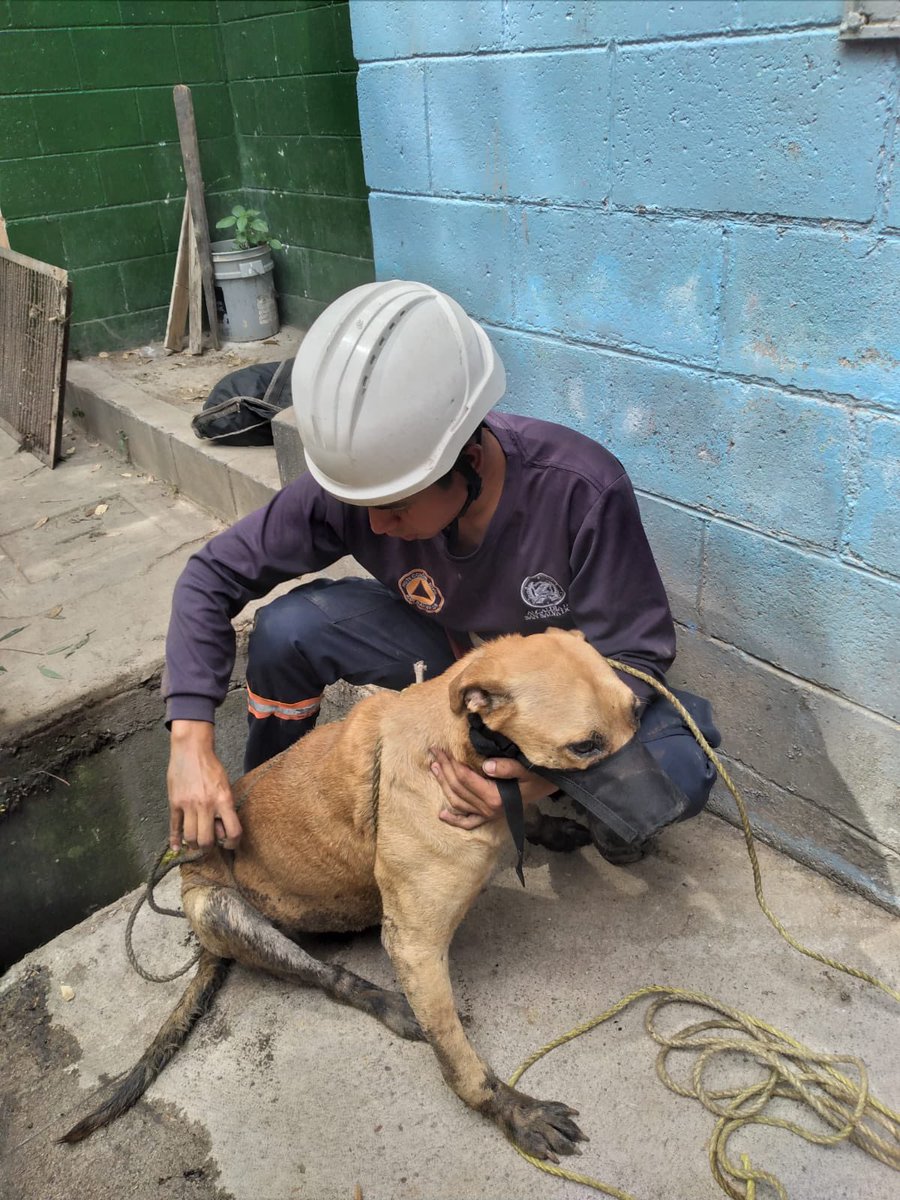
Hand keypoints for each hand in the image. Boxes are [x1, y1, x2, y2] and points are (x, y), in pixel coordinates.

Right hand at [167, 720, 241, 850]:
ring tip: (196, 843)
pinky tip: (176, 848)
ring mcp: (189, 805)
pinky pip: (174, 827)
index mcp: (224, 800)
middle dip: (208, 848)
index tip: (229, 844)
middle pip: (206, 840)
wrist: (192, 750)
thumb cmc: (212, 768)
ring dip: (193, 844)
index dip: (232, 843)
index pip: (233, 832)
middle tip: (209, 846)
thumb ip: (225, 808)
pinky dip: (174, 840)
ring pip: (190, 837)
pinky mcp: (175, 803)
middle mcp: (206, 805)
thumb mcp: (226, 786)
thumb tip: (222, 832)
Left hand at [431, 748, 557, 829]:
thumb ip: (508, 767)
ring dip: (443, 786)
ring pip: (458, 802)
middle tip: (434, 753)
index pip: (464, 778)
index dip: (450, 763)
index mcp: (495, 797)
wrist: (550, 788)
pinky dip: (455, 820)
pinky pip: (469, 822)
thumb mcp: (527, 769)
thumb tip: (486, 765)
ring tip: (434, 769)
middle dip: (444, 769)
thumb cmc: (539, 776)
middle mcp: (488, 809)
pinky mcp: (490, 817)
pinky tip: (442, 815)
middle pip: (458, 788)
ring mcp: (488, 815)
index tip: (441, 749)